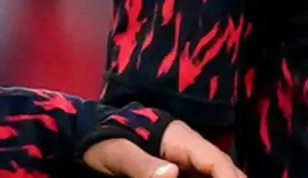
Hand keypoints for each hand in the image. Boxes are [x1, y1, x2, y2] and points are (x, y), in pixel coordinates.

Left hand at [84, 120, 244, 177]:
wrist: (86, 135)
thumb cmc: (101, 141)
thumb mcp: (116, 153)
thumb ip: (142, 164)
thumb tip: (172, 175)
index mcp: (179, 137)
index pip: (216, 160)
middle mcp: (188, 147)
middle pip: (222, 168)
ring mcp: (184, 159)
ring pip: (212, 174)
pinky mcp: (176, 168)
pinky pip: (198, 177)